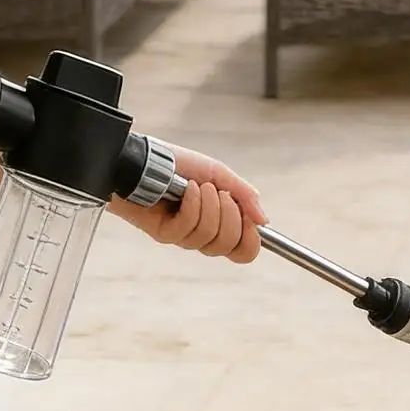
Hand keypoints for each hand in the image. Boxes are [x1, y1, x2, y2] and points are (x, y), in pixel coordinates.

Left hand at [110, 146, 266, 263]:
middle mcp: (203, 234)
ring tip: (197, 185)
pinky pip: (187, 226)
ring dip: (208, 203)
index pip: (243, 251)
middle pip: (230, 245)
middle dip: (230, 213)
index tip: (250, 218)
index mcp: (220, 223)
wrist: (145, 159)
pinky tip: (184, 189)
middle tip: (219, 192)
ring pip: (209, 236)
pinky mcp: (165, 233)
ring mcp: (184, 236)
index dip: (251, 240)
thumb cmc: (179, 165)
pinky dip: (191, 203)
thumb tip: (264, 221)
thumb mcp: (218, 174)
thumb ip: (243, 195)